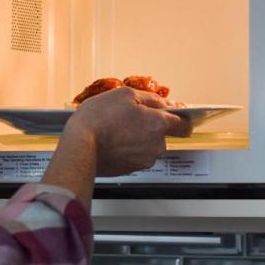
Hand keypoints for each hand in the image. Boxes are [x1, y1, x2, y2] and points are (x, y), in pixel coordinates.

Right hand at [64, 87, 191, 176]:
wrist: (80, 146)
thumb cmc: (99, 119)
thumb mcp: (126, 94)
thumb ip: (151, 98)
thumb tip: (163, 103)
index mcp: (159, 125)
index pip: (184, 125)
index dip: (180, 118)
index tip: (175, 116)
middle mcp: (156, 145)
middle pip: (162, 135)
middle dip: (150, 126)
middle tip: (130, 117)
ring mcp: (144, 160)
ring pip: (147, 146)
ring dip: (137, 138)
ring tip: (116, 129)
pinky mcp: (130, 169)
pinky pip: (135, 156)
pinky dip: (127, 149)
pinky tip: (113, 140)